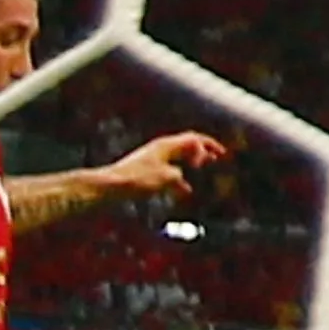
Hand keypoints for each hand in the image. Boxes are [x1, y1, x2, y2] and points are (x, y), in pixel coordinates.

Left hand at [103, 131, 227, 197]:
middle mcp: (160, 148)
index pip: (194, 139)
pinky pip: (170, 168)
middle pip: (187, 143)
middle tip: (218, 155)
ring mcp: (153, 158)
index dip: (209, 147)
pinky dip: (182, 174)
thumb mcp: (165, 179)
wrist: (110, 185)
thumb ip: (178, 178)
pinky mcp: (147, 169)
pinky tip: (185, 189)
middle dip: (204, 148)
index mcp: (166, 146)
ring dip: (194, 159)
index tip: (218, 157)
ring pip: (179, 155)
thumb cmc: (136, 180)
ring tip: (204, 164)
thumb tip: (182, 183)